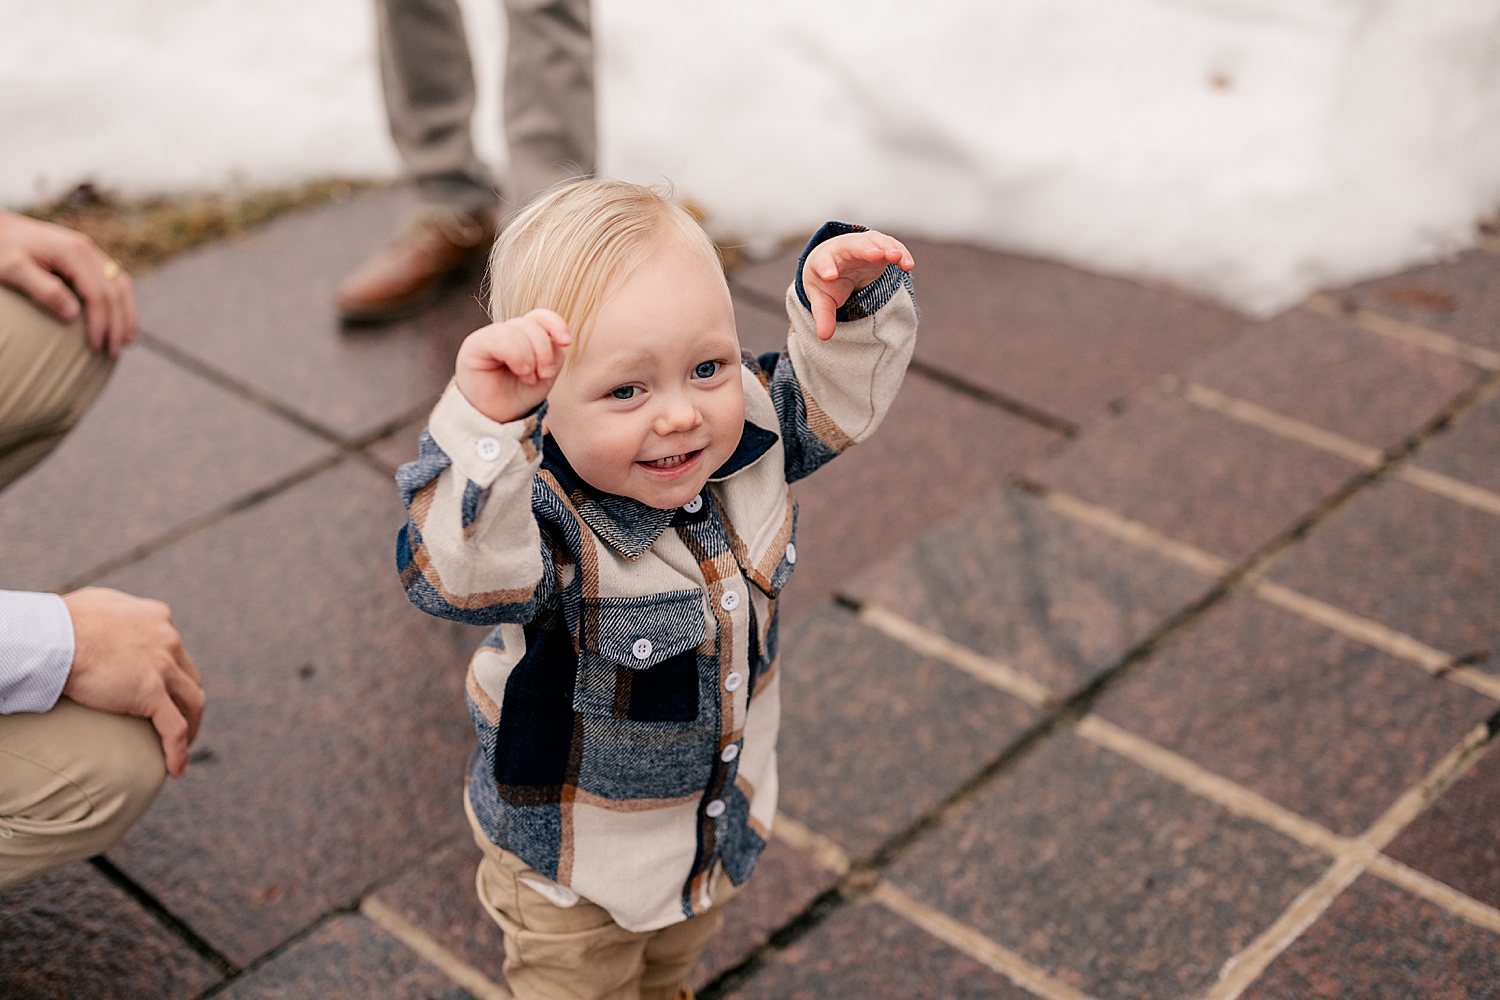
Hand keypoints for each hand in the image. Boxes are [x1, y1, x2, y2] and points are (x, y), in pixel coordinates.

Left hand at [0, 210, 137, 357]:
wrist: (1, 228)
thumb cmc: (2, 250)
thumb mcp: (14, 269)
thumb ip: (43, 289)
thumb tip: (72, 314)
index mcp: (73, 252)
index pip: (98, 293)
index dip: (101, 322)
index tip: (96, 346)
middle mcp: (89, 250)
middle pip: (115, 292)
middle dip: (118, 324)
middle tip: (114, 352)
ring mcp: (92, 252)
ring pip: (122, 285)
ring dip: (127, 314)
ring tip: (127, 341)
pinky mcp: (90, 257)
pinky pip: (116, 280)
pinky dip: (122, 302)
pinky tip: (121, 319)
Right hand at [61, 588, 204, 778]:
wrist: (54, 635)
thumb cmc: (62, 621)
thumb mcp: (99, 605)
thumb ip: (114, 615)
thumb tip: (102, 624)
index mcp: (157, 618)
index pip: (175, 650)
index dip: (175, 673)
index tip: (167, 691)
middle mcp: (168, 640)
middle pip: (189, 677)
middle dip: (187, 702)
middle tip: (179, 722)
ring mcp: (163, 666)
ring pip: (193, 703)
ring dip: (191, 728)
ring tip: (182, 747)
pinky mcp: (151, 692)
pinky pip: (174, 728)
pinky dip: (179, 750)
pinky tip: (175, 769)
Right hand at [454, 309, 572, 422]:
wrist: (496, 419)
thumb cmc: (518, 397)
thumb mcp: (545, 375)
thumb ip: (553, 354)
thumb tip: (555, 340)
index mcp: (522, 336)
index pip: (539, 316)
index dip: (556, 324)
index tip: (566, 342)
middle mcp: (505, 332)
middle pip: (532, 325)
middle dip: (544, 351)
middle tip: (544, 375)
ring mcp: (489, 336)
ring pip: (518, 331)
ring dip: (530, 358)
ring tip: (529, 378)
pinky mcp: (475, 345)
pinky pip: (501, 340)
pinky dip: (518, 356)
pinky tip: (521, 372)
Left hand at [801, 231, 913, 340]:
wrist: (836, 264)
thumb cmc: (827, 282)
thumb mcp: (822, 299)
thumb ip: (823, 315)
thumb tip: (824, 336)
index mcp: (823, 260)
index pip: (822, 262)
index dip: (826, 268)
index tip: (829, 277)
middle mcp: (844, 249)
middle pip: (853, 246)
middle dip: (864, 249)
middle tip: (875, 254)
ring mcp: (864, 247)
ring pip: (875, 242)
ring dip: (887, 248)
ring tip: (896, 257)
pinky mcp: (880, 249)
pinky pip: (891, 247)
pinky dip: (900, 253)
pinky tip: (908, 264)